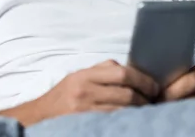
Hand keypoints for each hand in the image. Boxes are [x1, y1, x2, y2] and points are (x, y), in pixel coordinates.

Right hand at [35, 60, 158, 118]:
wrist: (42, 116)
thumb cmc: (64, 96)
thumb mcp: (78, 77)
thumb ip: (102, 71)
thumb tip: (130, 71)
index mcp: (84, 76)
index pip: (121, 73)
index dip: (142, 80)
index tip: (153, 86)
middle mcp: (84, 92)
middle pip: (126, 93)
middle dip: (145, 97)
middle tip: (153, 100)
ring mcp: (86, 111)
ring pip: (124, 110)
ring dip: (139, 111)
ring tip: (145, 110)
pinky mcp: (87, 124)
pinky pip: (115, 122)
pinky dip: (128, 120)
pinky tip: (133, 119)